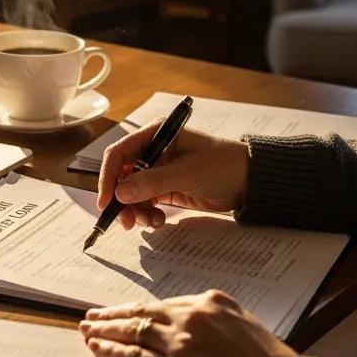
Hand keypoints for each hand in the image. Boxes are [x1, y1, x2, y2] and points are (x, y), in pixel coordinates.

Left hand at [79, 290, 295, 356]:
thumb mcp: (247, 329)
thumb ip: (220, 323)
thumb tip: (201, 332)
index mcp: (212, 302)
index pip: (165, 304)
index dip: (140, 308)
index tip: (125, 311)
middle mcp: (192, 316)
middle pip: (143, 312)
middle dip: (114, 314)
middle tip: (93, 315)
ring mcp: (180, 343)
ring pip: (133, 331)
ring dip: (106, 331)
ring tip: (87, 330)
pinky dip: (112, 352)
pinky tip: (97, 350)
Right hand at [97, 121, 248, 229]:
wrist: (249, 182)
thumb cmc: (222, 165)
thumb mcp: (185, 173)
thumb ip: (152, 182)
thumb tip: (120, 193)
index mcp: (156, 134)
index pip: (120, 153)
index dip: (109, 176)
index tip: (107, 200)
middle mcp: (154, 150)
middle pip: (123, 175)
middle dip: (122, 199)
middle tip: (125, 221)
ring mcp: (160, 170)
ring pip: (133, 192)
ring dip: (136, 210)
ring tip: (151, 222)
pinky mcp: (167, 187)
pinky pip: (146, 201)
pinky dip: (147, 213)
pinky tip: (158, 221)